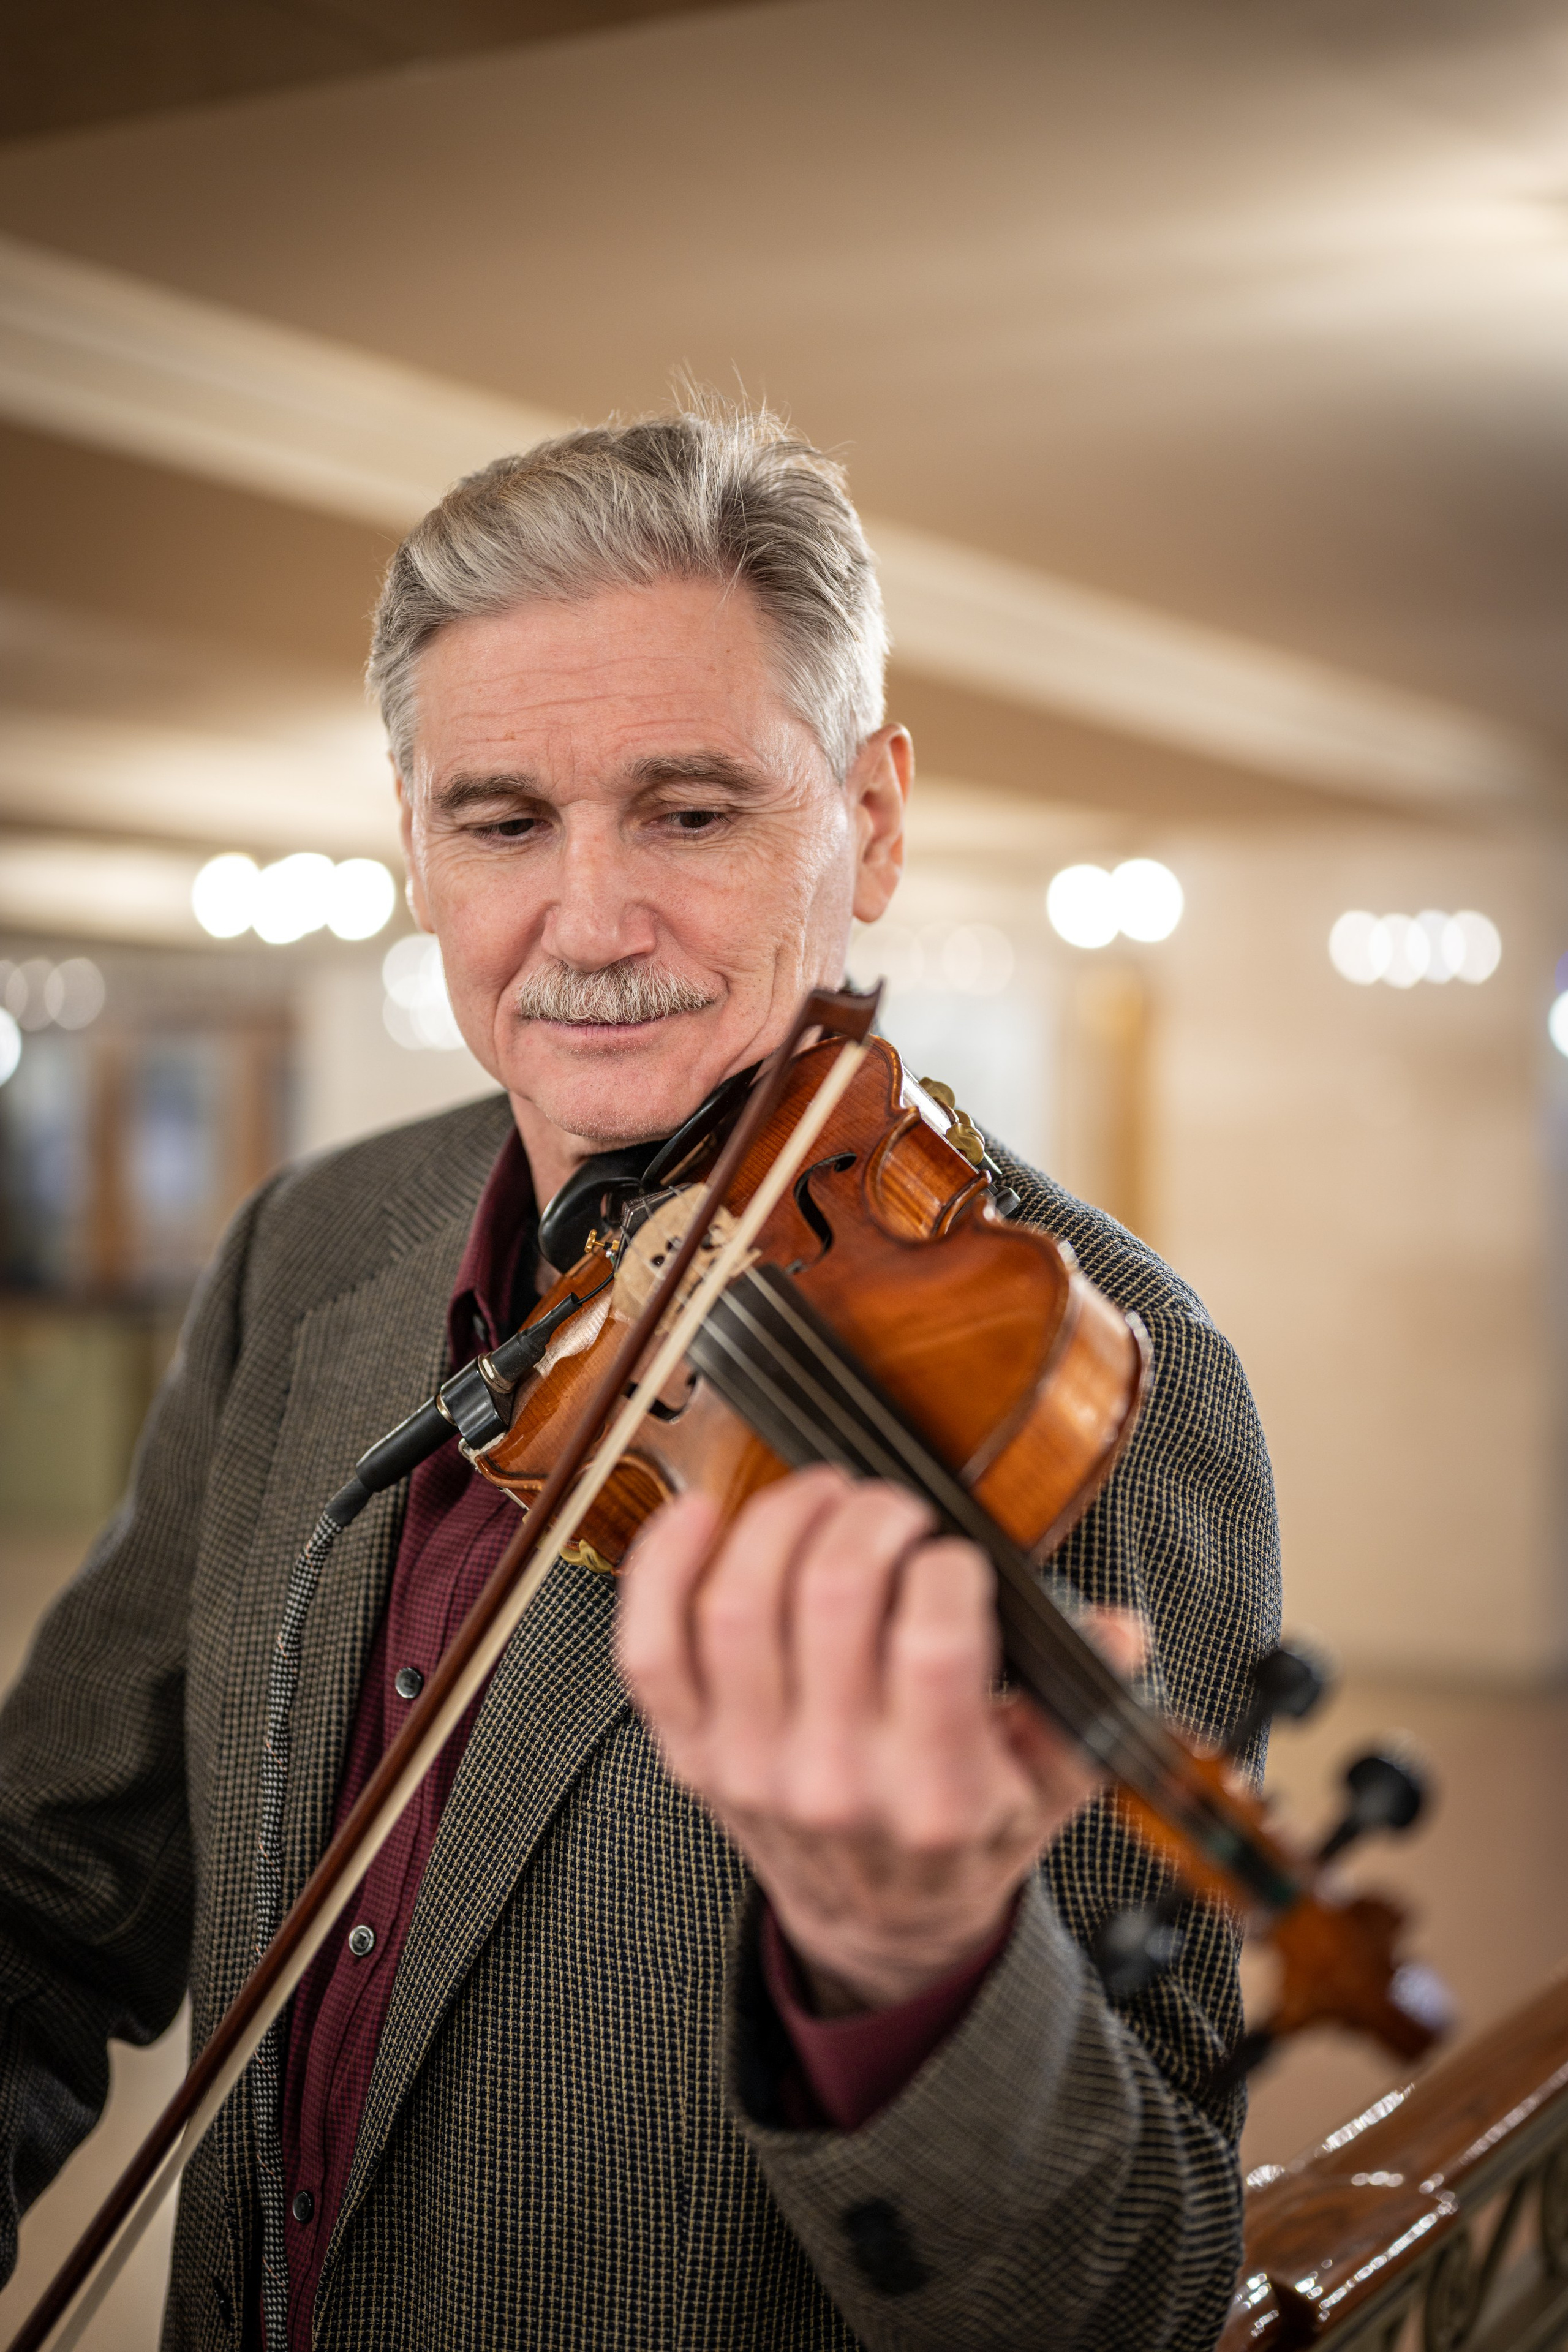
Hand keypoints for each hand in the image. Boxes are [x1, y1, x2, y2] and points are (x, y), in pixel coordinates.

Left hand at [616, 1466, 1144, 2014]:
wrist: (874, 1924)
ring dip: (782, 1519)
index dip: (949, 1567)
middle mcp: (834, 1782)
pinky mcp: (688, 1749)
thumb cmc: (959, 1836)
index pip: (935, 1644)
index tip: (957, 1557)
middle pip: (832, 1597)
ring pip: (738, 1605)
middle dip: (871, 1517)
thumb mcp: (1052, 1786)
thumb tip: (1116, 1630)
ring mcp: (749, 1766)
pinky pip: (651, 1645)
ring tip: (825, 1498)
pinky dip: (664, 1565)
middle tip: (894, 1509)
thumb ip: (1087, 1703)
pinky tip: (701, 1514)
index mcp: (935, 1794)